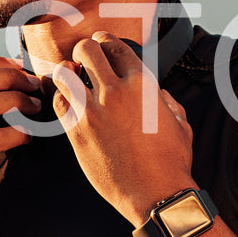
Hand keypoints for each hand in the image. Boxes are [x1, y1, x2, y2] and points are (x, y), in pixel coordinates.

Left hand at [50, 32, 195, 224]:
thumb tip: (157, 92)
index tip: (100, 46)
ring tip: (70, 78)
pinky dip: (60, 97)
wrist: (156, 194)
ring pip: (65, 72)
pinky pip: (58, 102)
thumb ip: (166, 100)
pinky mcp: (77, 132)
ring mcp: (93, 111)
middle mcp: (116, 92)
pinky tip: (67, 102)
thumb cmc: (171, 161)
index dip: (105, 41)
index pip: (115, 46)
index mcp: (142, 84)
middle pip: (87, 50)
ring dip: (67, 72)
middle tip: (83, 61)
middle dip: (84, 52)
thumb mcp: (179, 122)